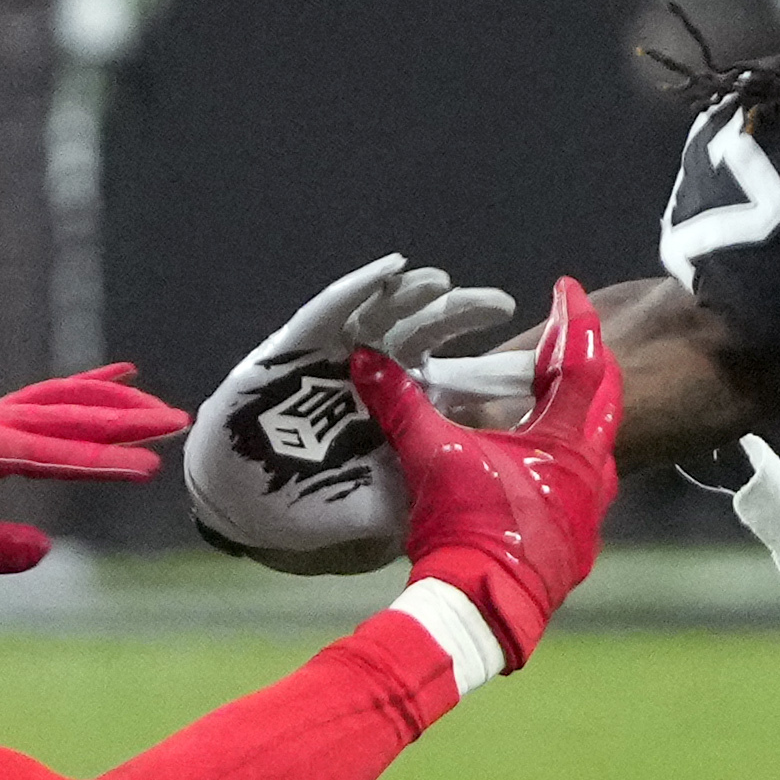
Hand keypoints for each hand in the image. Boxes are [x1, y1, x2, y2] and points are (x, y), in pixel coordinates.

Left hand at [0, 364, 187, 583]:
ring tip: (157, 406)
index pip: (52, 453)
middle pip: (64, 414)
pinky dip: (80, 390)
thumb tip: (44, 549)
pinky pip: (42, 400)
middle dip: (123, 417)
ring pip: (58, 400)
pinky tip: (113, 381)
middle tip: (175, 421)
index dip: (101, 461)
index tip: (147, 467)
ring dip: (109, 401)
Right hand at [184, 254, 519, 567]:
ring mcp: (340, 355)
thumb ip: (425, 498)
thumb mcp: (383, 509)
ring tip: (444, 284)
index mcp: (411, 411)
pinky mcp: (298, 345)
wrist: (241, 500)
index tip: (538, 358)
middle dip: (466, 316)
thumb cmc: (313, 504)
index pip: (467, 383)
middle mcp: (383, 375)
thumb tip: (480, 503)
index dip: (500, 369)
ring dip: (418, 298)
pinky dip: (360, 288)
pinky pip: (332, 308)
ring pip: (390, 317)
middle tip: (500, 305)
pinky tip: (390, 271)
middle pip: (435, 336)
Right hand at [348, 277, 619, 664]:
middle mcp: (592, 472)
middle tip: (571, 342)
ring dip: (579, 423)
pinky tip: (541, 476)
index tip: (566, 287)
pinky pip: (584, 494)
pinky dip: (567, 471)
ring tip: (553, 409)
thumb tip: (367, 359)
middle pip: (605, 402)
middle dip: (589, 366)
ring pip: (598, 451)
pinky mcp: (579, 546)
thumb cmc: (463, 528)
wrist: (481, 607)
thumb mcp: (430, 458)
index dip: (574, 319)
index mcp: (564, 441)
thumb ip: (401, 405)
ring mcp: (591, 512)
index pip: (582, 361)